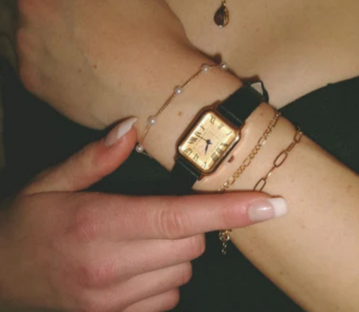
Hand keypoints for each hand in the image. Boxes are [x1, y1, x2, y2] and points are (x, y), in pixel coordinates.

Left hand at [0, 0, 196, 128]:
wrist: (155, 90)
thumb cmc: (153, 32)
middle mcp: (30, 0)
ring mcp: (25, 41)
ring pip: (1, 17)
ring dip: (15, 14)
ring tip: (48, 25)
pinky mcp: (28, 76)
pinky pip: (11, 53)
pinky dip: (24, 46)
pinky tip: (50, 51)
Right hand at [0, 117, 276, 311]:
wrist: (1, 274)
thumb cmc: (29, 222)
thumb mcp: (52, 181)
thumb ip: (95, 156)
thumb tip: (131, 126)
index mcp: (99, 226)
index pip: (180, 217)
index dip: (230, 210)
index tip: (271, 205)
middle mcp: (111, 268)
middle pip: (192, 244)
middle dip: (194, 224)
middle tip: (166, 207)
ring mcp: (113, 302)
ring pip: (184, 271)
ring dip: (179, 250)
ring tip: (145, 235)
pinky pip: (169, 298)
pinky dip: (167, 277)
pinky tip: (141, 263)